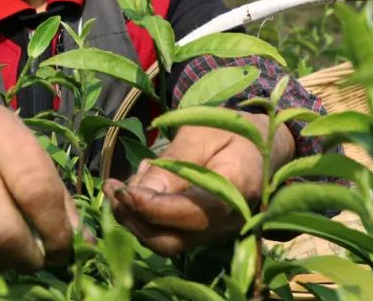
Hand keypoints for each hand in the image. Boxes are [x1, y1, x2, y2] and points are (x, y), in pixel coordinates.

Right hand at [0, 94, 80, 270]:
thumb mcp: (25, 147)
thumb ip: (55, 192)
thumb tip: (82, 241)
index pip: (36, 191)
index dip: (57, 229)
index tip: (66, 245)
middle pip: (2, 229)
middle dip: (31, 255)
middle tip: (43, 257)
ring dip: (6, 264)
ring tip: (17, 254)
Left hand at [102, 112, 293, 255]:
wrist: (261, 144)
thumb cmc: (230, 130)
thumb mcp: (200, 132)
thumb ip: (173, 164)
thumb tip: (137, 193)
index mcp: (238, 190)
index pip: (188, 214)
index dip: (149, 207)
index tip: (121, 189)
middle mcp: (230, 221)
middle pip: (172, 241)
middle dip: (133, 219)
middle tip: (111, 188)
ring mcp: (218, 233)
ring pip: (167, 243)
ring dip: (134, 219)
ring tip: (122, 185)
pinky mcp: (205, 233)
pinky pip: (170, 235)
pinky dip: (145, 218)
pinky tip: (141, 188)